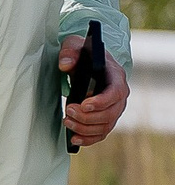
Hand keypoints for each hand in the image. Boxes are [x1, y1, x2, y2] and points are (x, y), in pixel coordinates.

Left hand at [62, 32, 129, 146]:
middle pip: (110, 113)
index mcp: (116, 76)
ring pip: (105, 126)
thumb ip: (70, 52)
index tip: (83, 104)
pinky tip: (73, 139)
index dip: (101, 101)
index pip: (115, 92)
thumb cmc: (83, 53)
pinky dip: (88, 139)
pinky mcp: (105, 118)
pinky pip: (101, 133)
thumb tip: (65, 65)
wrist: (87, 62)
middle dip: (88, 116)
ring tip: (67, 121)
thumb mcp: (75, 45)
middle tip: (68, 111)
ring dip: (85, 128)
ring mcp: (114, 108)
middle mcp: (119, 95)